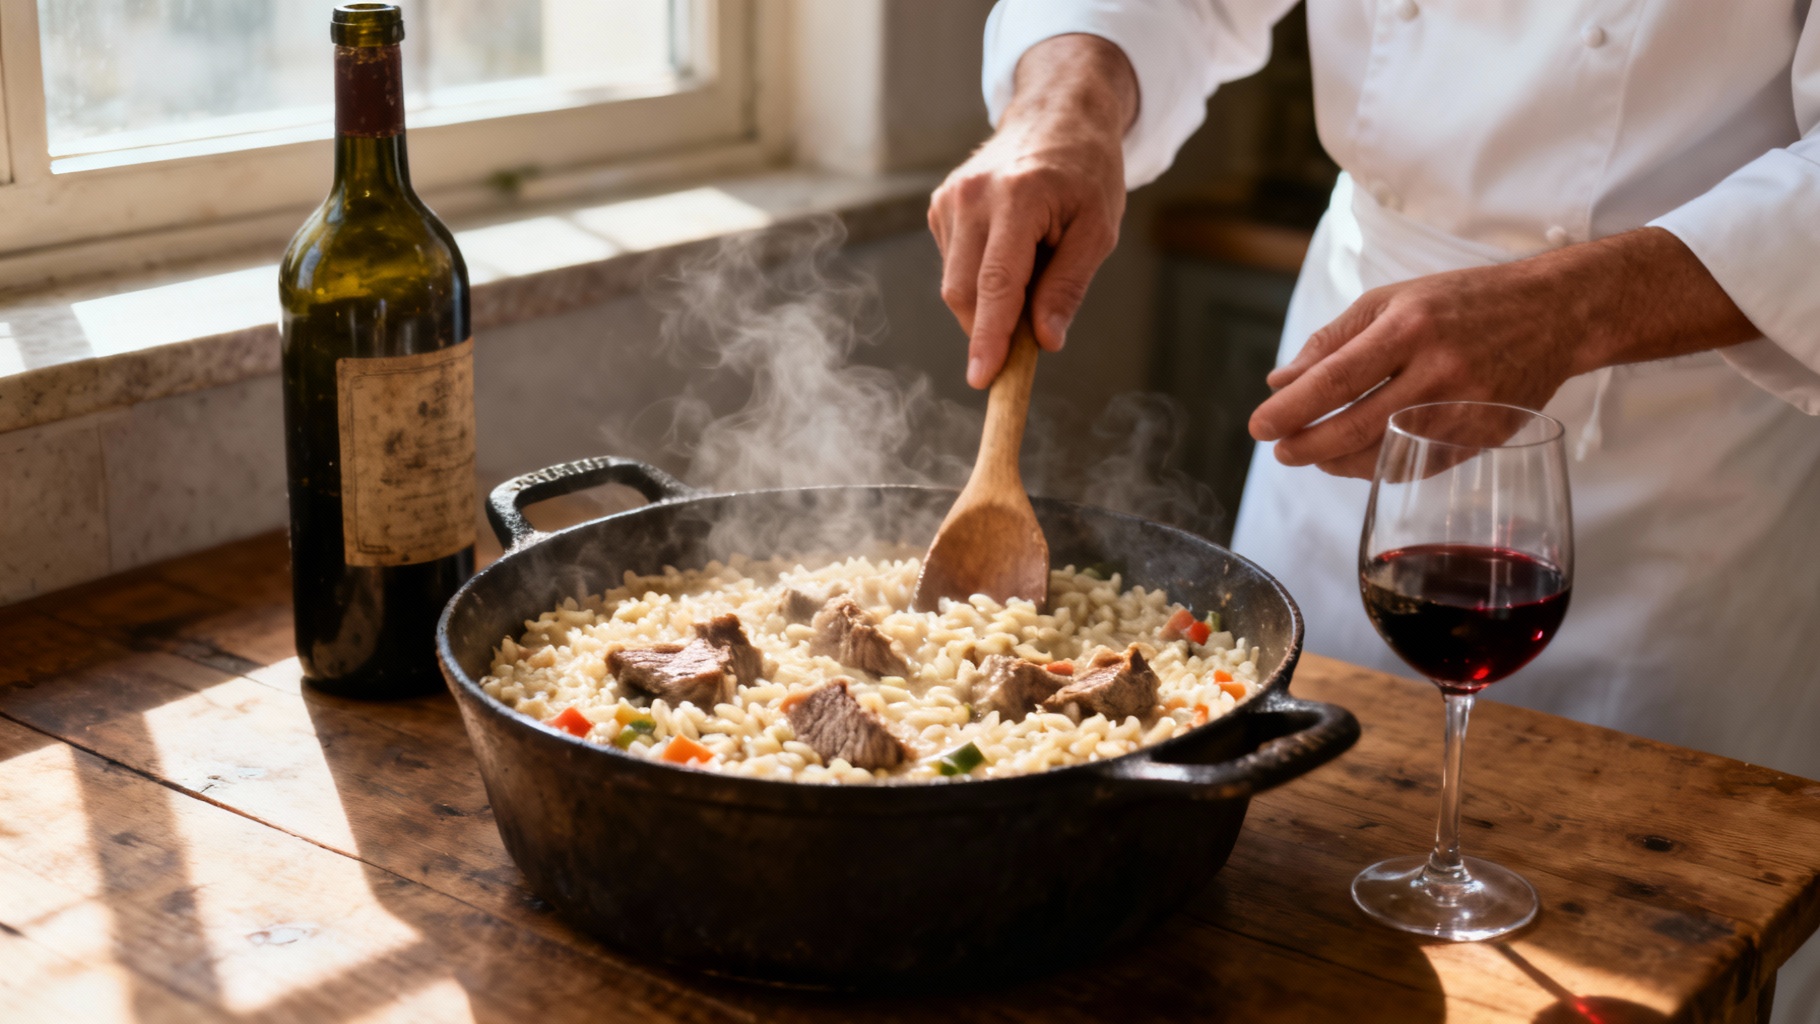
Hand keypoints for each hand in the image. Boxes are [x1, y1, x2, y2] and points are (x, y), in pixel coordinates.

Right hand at [929, 34, 1135, 388]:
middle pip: (963, 291)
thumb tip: (1044, 341)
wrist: (1057, 113)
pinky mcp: (940, 206)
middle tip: (1027, 338)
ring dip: (988, 301)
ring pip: (955, 283)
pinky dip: (979, 278)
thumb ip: (1068, 286)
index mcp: (1019, 198)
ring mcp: (950, 199)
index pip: (996, 284)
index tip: (982, 378)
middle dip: (988, 329)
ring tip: (1031, 268)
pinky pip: (953, 265)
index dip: (988, 337)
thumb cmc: (1086, 172)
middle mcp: (973, 196)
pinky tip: (1009, 251)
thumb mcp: (1098, 230)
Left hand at [1248, 227, 1759, 477]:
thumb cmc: (1464, 301)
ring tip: (1314, 454)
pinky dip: (1380, 468)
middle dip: (1308, 446)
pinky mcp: (1485, 436)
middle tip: (1281, 451)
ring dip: (1338, 462)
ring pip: (1385, 454)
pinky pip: (1420, 466)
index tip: (1259, 426)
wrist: (1556, 313)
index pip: (1337, 378)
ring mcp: (1466, 408)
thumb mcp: (1394, 300)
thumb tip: (1279, 381)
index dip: (1293, 409)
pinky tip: (1357, 459)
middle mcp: (1440, 370)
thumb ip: (1334, 340)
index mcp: (1411, 327)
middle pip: (1356, 426)